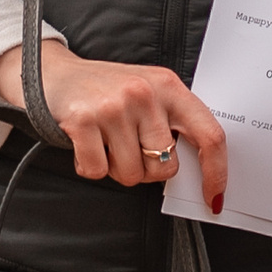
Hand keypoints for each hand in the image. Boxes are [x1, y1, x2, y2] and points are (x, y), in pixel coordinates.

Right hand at [0, 40, 228, 213]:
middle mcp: (144, 92)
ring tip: (106, 142)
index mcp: (169, 86)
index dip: (216, 172)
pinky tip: (86, 144)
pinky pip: (97, 171)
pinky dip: (90, 166)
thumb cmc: (107, 90)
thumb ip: (172, 122)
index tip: (214, 197)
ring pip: (131, 174)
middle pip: (165, 167)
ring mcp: (113, 106)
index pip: (210, 134)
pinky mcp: (83, 120)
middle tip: (129, 149)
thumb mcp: (148, 93)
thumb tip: (198, 171)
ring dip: (116, 168)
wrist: (54, 74)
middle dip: (147, 171)